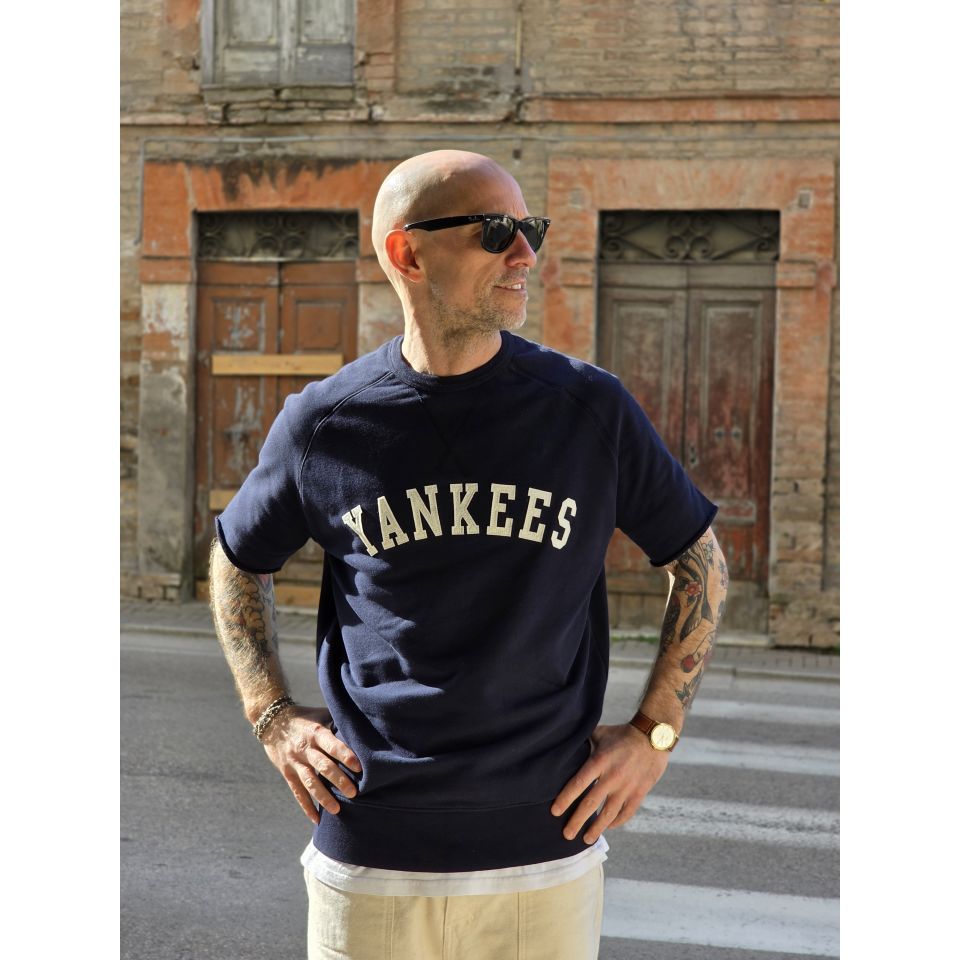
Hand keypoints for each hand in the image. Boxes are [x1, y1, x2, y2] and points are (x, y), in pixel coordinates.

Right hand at [260, 705, 362, 823]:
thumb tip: (362, 730)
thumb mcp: (321, 715)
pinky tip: (316, 819)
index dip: (345, 755)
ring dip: (323, 797)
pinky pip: (297, 792)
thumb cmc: (305, 717)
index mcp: (316, 732)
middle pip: (322, 766)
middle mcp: (305, 748)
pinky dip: (306, 806)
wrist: (272, 721)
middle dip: (338, 780)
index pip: (331, 744)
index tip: (358, 767)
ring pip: (309, 782)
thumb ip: (338, 723)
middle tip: (354, 793)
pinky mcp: (287, 773)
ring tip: (337, 810)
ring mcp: (295, 762)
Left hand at [551, 723, 669, 843]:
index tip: (555, 812)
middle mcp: (612, 777)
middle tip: (566, 835)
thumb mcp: (600, 734)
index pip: (578, 784)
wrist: (653, 737)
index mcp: (599, 761)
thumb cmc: (622, 734)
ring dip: (596, 829)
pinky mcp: (640, 792)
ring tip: (586, 840)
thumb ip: (584, 743)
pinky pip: (626, 813)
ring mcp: (627, 787)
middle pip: (590, 804)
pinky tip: (608, 827)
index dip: (565, 799)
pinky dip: (616, 822)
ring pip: (609, 814)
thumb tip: (567, 749)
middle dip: (577, 821)